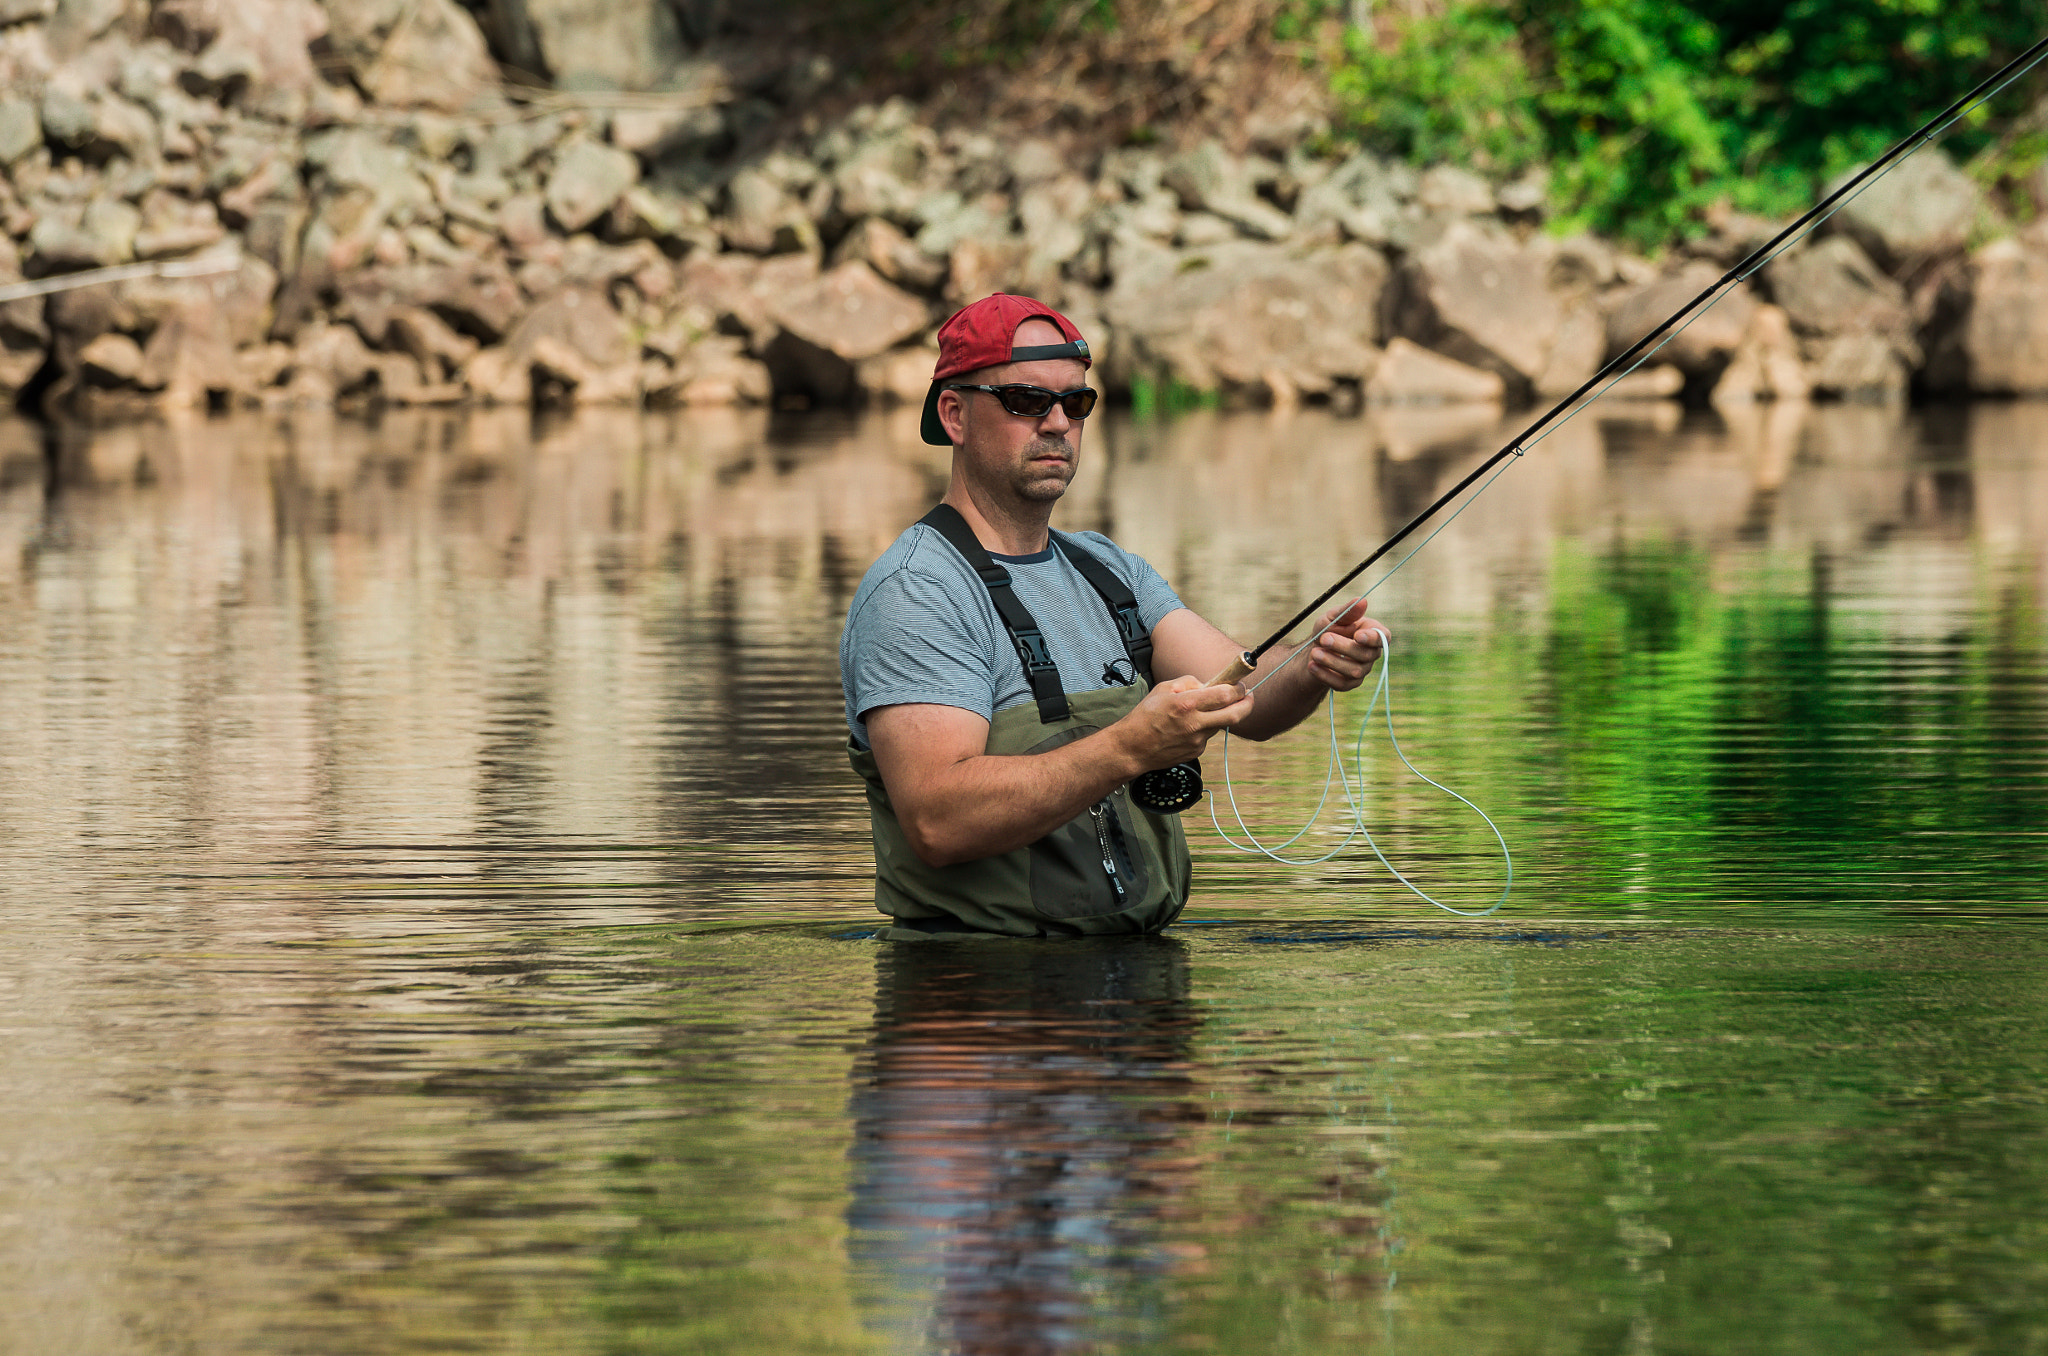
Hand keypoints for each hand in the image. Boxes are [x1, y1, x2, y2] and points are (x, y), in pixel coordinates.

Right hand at [1113, 674, 1253, 771]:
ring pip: (1220, 724)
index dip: (1237, 688)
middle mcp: (1196, 724)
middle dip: (1247, 703)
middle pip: (1235, 714)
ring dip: (1219, 715)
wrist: (1133, 748)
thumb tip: (1207, 684)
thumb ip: (1188, 683)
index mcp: (1187, 704)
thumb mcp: (1163, 689)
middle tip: (1249, 696)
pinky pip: (1207, 736)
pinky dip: (1204, 728)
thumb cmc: (1144, 717)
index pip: (1225, 695)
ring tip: (1201, 711)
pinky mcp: (1196, 752)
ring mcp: (1198, 740)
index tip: (1239, 683)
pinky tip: (1187, 728)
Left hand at [1302, 599, 1386, 692]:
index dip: (1372, 638)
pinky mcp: (1349, 684)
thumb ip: (1347, 612)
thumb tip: (1362, 601)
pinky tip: (1312, 666)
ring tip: (1314, 653)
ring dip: (1332, 661)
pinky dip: (1325, 675)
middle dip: (1343, 647)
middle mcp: (1371, 653)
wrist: (1312, 652)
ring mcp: (1362, 670)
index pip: (1383, 637)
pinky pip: (1341, 684)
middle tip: (1323, 638)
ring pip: (1354, 671)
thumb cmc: (1327, 630)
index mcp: (1372, 633)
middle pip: (1365, 654)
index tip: (1357, 635)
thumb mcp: (1332, 618)